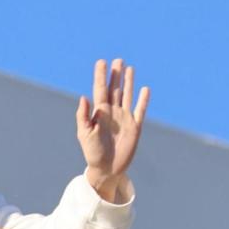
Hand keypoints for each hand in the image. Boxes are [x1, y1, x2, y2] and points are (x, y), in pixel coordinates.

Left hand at [76, 58, 149, 200]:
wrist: (106, 168)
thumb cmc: (92, 152)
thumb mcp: (84, 133)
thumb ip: (84, 116)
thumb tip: (84, 97)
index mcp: (99, 112)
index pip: (100, 89)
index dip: (100, 76)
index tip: (101, 62)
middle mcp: (112, 112)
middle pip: (115, 89)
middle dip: (115, 75)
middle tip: (117, 60)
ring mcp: (124, 118)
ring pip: (127, 96)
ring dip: (128, 82)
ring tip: (129, 68)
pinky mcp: (135, 127)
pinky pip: (140, 110)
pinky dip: (143, 100)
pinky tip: (145, 89)